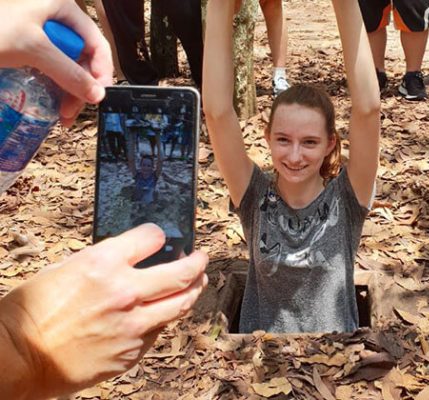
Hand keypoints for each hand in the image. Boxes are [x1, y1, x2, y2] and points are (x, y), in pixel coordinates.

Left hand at [0, 0, 112, 125]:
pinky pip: (49, 71)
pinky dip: (52, 88)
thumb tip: (98, 96)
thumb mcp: (33, 48)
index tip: (99, 95)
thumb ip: (69, 72)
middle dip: (81, 86)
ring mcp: (37, 34)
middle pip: (81, 57)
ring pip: (66, 67)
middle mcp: (52, 18)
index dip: (101, 69)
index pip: (95, 41)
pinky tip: (50, 104)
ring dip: (67, 93)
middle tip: (73, 111)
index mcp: (59, 6)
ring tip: (61, 115)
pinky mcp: (24, 49)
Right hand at [0, 224, 207, 398]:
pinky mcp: (132, 351)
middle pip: (182, 273)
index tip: (161, 238)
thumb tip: (131, 258)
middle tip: (201, 258)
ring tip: (197, 283)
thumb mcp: (66, 269)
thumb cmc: (33, 312)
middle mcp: (125, 292)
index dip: (158, 235)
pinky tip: (160, 313)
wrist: (17, 358)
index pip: (153, 237)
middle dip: (198, 262)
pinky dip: (162, 318)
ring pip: (181, 304)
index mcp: (104, 264)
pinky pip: (158, 330)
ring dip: (193, 290)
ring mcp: (133, 325)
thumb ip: (105, 261)